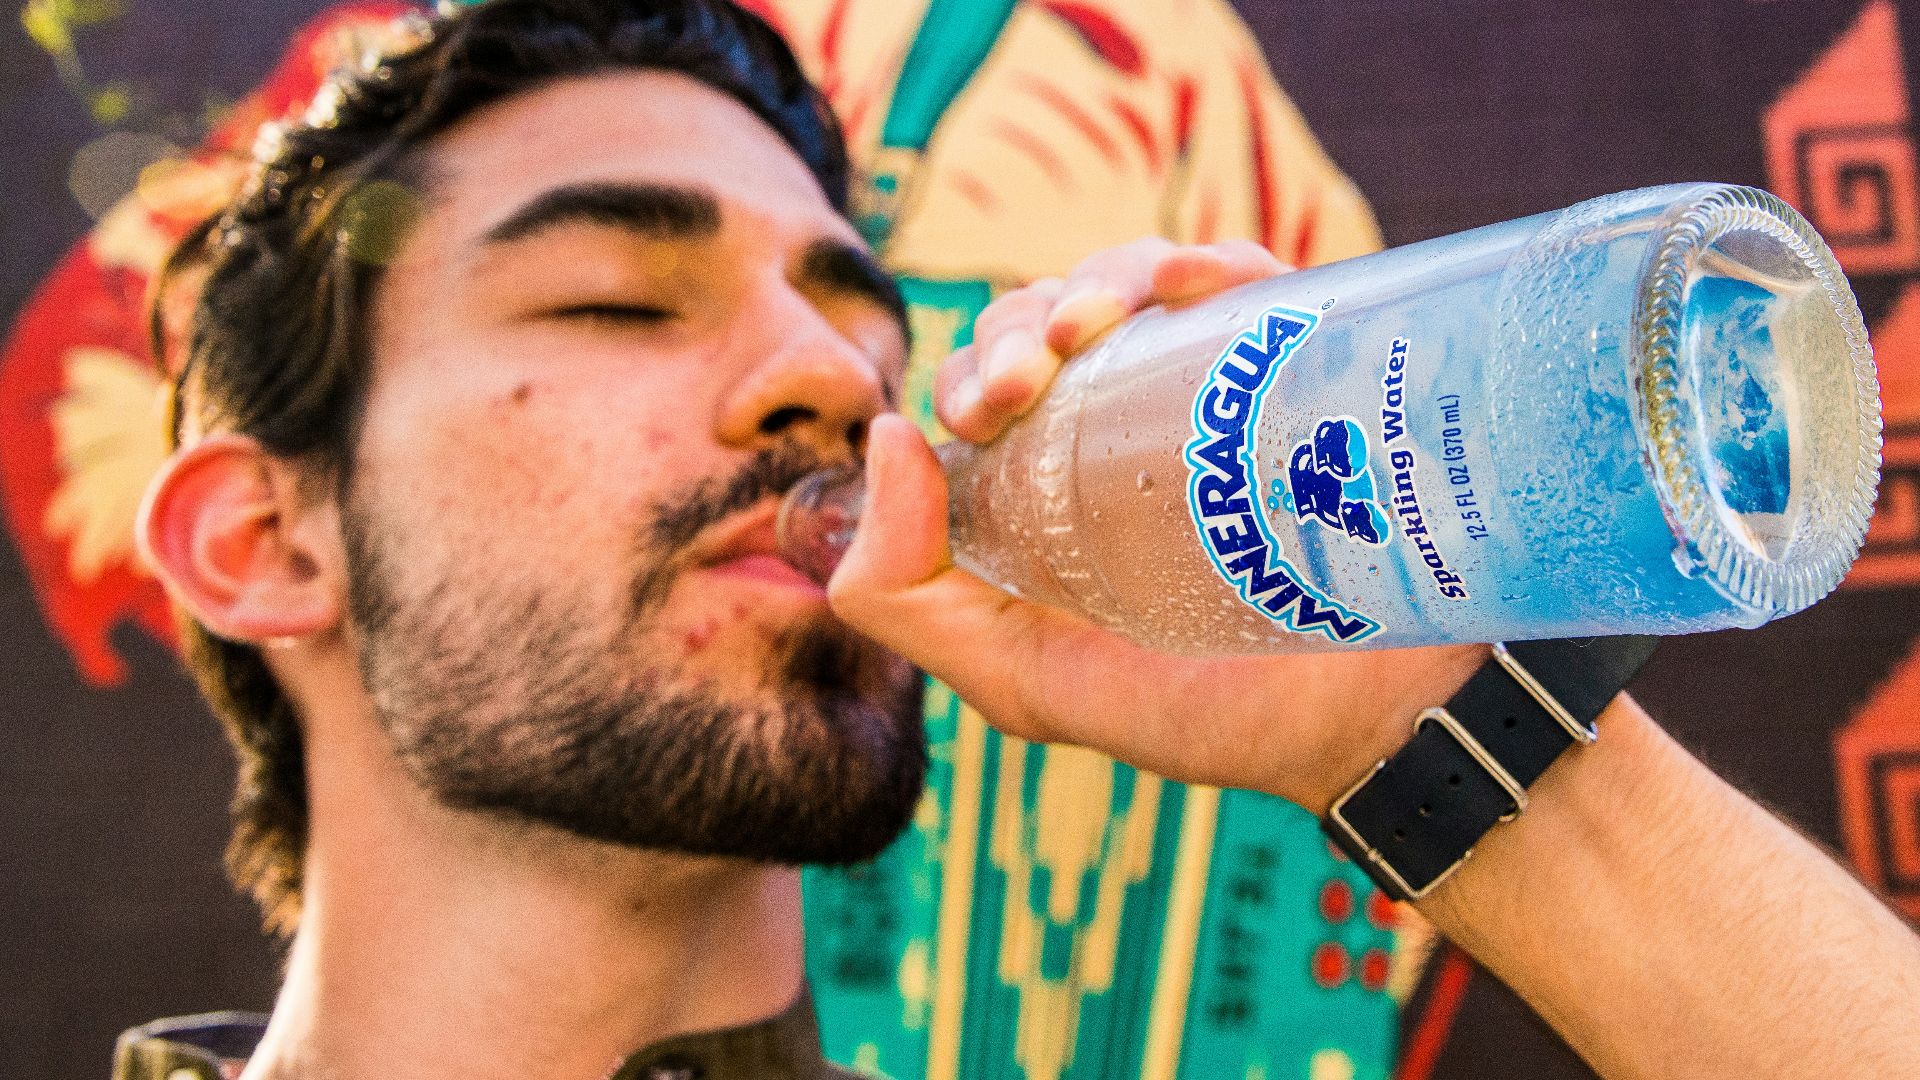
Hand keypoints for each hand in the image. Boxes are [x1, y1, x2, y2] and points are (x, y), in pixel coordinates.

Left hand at [829, 240, 1486, 811]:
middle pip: (1047, 322)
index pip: (986, 387)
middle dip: (1021, 324)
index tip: (989, 407)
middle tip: (1034, 373)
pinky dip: (1210, 257)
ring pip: (1132, 286)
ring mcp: (1213, 398)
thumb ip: (909, 596)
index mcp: (1049, 494)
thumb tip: (885, 434)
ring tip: (1099, 320)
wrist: (1373, 726)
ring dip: (1101, 277)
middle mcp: (1123, 434)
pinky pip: (1245, 283)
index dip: (970, 373)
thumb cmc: (1202, 717)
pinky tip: (1196, 277)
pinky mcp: (1296, 376)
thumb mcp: (1022, 683)